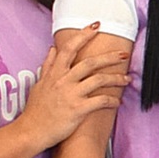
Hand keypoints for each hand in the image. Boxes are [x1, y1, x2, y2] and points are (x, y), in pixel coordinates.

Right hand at [18, 32, 130, 150]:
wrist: (32, 131)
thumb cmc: (36, 110)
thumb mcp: (39, 83)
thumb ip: (48, 65)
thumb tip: (52, 48)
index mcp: (54, 73)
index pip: (69, 49)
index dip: (83, 36)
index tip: (95, 26)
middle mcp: (63, 81)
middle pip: (90, 62)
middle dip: (109, 57)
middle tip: (123, 53)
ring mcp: (71, 94)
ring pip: (99, 79)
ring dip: (116, 78)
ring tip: (127, 79)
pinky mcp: (78, 109)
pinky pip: (101, 101)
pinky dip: (112, 100)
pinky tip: (118, 101)